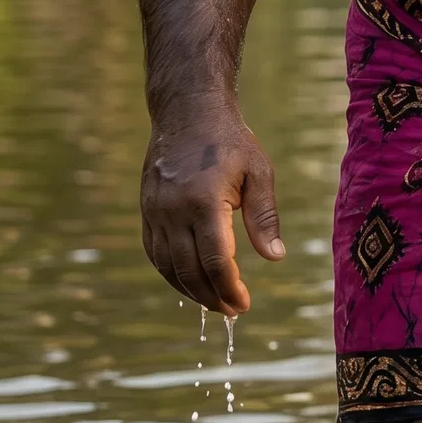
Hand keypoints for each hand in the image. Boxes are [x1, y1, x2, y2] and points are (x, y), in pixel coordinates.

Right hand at [140, 106, 283, 313]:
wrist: (188, 111)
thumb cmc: (230, 140)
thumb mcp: (258, 172)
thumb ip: (264, 217)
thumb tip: (275, 258)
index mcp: (203, 202)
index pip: (214, 261)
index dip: (229, 288)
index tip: (244, 304)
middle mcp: (173, 210)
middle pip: (188, 271)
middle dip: (211, 297)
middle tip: (232, 311)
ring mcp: (155, 211)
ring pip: (167, 266)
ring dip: (189, 290)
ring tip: (214, 302)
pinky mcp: (147, 209)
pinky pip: (154, 252)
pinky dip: (170, 273)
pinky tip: (188, 281)